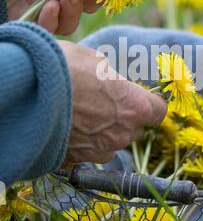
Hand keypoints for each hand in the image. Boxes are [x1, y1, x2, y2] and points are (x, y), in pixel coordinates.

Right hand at [58, 41, 166, 166]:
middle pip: (134, 128)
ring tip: (82, 115)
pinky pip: (86, 154)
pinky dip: (81, 144)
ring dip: (104, 133)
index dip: (150, 104)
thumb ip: (111, 77)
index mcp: (134, 106)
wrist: (26, 91)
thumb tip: (111, 80)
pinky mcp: (75, 160)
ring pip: (111, 144)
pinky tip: (67, 127)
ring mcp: (98, 150)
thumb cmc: (65, 67)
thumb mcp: (95, 60)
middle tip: (104, 102)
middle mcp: (121, 133)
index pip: (158, 111)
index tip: (142, 98)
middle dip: (125, 117)